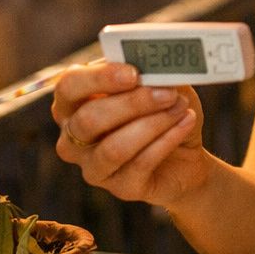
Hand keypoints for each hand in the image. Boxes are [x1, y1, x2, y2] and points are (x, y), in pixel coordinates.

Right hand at [51, 61, 207, 204]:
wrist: (185, 157)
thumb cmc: (162, 111)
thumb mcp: (160, 84)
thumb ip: (152, 72)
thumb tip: (155, 65)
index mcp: (73, 104)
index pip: (69, 86)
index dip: (98, 78)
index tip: (133, 72)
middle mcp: (74, 138)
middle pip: (89, 119)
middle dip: (133, 103)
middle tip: (167, 92)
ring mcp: (94, 167)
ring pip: (114, 147)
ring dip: (153, 123)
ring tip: (180, 107)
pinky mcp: (120, 188)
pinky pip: (140, 164)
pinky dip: (167, 140)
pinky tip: (185, 123)